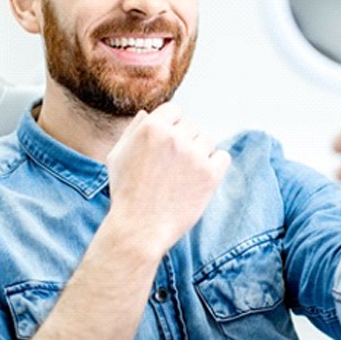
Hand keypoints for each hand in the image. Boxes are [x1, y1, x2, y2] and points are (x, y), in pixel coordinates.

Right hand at [105, 103, 230, 257]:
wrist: (139, 228)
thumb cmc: (125, 193)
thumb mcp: (117, 156)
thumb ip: (133, 130)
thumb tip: (146, 114)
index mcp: (151, 128)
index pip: (174, 110)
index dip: (171, 126)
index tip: (168, 144)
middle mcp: (174, 137)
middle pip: (192, 125)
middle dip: (185, 140)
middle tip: (174, 164)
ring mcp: (194, 155)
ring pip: (208, 140)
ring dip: (199, 152)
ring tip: (185, 173)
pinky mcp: (210, 175)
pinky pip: (223, 157)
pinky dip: (215, 165)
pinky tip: (200, 178)